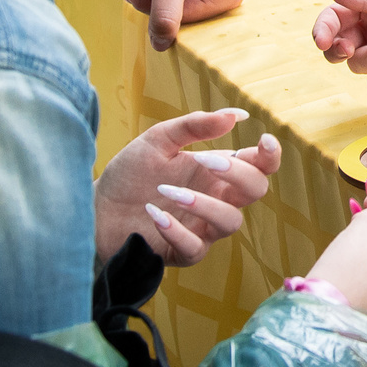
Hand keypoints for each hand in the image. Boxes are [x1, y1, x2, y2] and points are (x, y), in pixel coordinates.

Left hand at [95, 108, 279, 265]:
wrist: (95, 207)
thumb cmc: (131, 173)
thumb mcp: (158, 140)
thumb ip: (194, 126)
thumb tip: (236, 115)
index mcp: (216, 172)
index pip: (260, 166)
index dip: (271, 156)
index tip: (263, 140)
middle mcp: (216, 199)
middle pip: (255, 191)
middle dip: (238, 174)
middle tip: (204, 161)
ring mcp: (201, 228)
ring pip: (230, 222)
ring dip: (204, 204)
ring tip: (168, 190)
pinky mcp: (181, 252)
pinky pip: (195, 248)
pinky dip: (177, 231)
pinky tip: (155, 215)